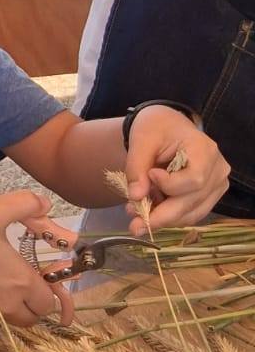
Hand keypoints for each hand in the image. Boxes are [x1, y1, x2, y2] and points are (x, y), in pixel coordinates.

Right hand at [0, 188, 76, 329]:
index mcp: (21, 282)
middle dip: (28, 303)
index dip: (45, 289)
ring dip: (5, 308)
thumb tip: (45, 204)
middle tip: (14, 281)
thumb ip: (25, 203)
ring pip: (5, 321)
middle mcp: (6, 306)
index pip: (48, 301)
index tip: (31, 274)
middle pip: (31, 318)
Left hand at [124, 108, 230, 232]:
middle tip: (134, 224)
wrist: (166, 127)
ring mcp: (216, 185)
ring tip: (136, 216)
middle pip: (192, 201)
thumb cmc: (156, 127)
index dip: (171, 185)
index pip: (194, 179)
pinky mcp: (208, 196)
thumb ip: (137, 167)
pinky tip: (149, 213)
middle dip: (161, 215)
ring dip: (163, 219)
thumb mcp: (141, 140)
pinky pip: (190, 214)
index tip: (150, 175)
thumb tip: (136, 197)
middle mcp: (217, 170)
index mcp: (205, 150)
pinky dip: (169, 217)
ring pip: (191, 213)